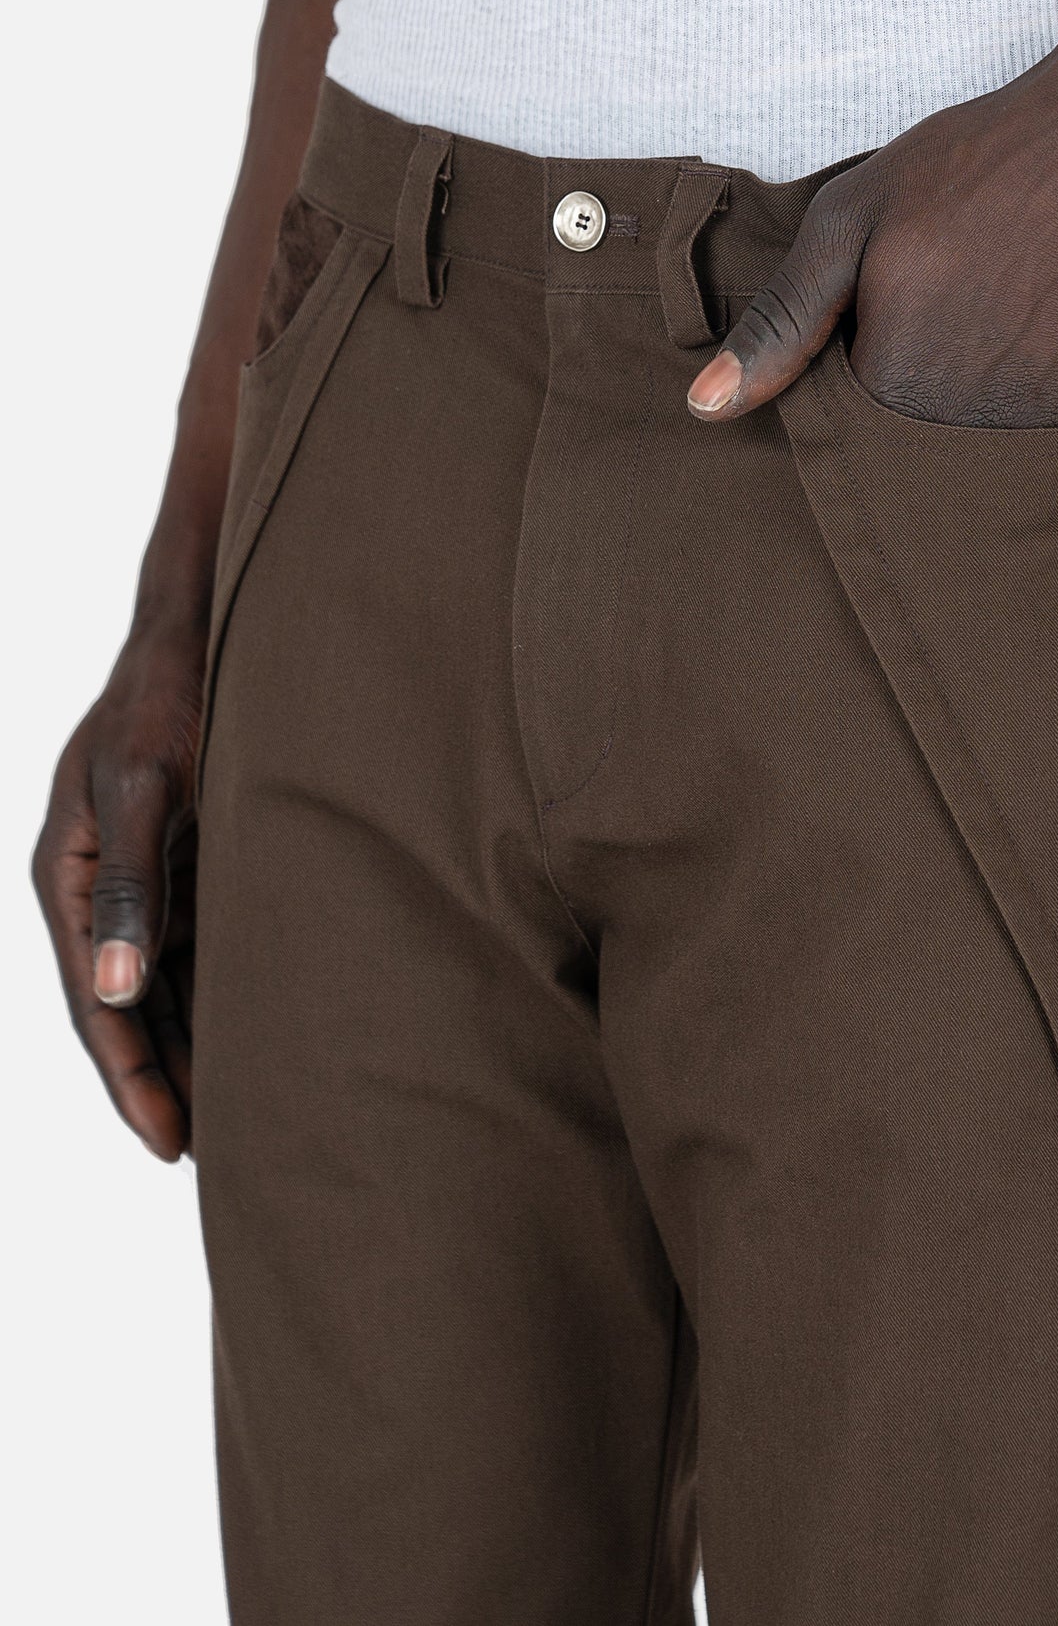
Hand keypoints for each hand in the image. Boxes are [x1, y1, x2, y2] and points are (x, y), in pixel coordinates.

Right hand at [33, 623, 204, 1160]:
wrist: (201, 632)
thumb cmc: (167, 700)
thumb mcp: (146, 788)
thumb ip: (133, 885)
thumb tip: (114, 988)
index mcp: (69, 879)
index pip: (96, 1006)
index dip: (131, 1079)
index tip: (170, 1145)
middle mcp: (101, 891)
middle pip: (129, 1010)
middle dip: (166, 1081)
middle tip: (216, 1156)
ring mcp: (145, 882)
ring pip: (167, 988)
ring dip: (196, 1047)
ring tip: (243, 1117)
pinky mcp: (188, 867)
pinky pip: (200, 951)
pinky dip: (222, 997)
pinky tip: (259, 1037)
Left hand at [687, 23, 1057, 428]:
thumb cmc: (970, 169)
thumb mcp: (849, 223)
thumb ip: (779, 324)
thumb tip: (705, 409)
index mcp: (890, 386)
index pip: (850, 435)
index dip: (861, 380)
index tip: (892, 320)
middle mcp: (964, 424)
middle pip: (919, 452)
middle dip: (923, 400)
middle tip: (961, 308)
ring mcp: (1042, 424)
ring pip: (987, 448)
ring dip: (986, 402)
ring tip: (1008, 312)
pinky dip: (1050, 395)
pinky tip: (1056, 325)